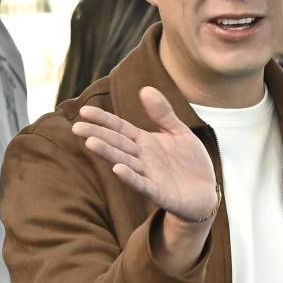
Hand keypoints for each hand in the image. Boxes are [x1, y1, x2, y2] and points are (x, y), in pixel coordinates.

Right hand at [72, 89, 217, 223]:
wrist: (206, 193)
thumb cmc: (190, 163)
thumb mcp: (179, 132)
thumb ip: (163, 113)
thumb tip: (145, 89)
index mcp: (145, 142)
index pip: (119, 128)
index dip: (103, 119)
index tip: (84, 111)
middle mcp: (142, 158)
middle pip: (117, 144)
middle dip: (97, 135)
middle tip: (76, 127)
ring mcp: (149, 175)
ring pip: (125, 162)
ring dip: (108, 153)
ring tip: (91, 143)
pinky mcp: (159, 193)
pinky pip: (143, 184)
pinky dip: (130, 177)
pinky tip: (118, 169)